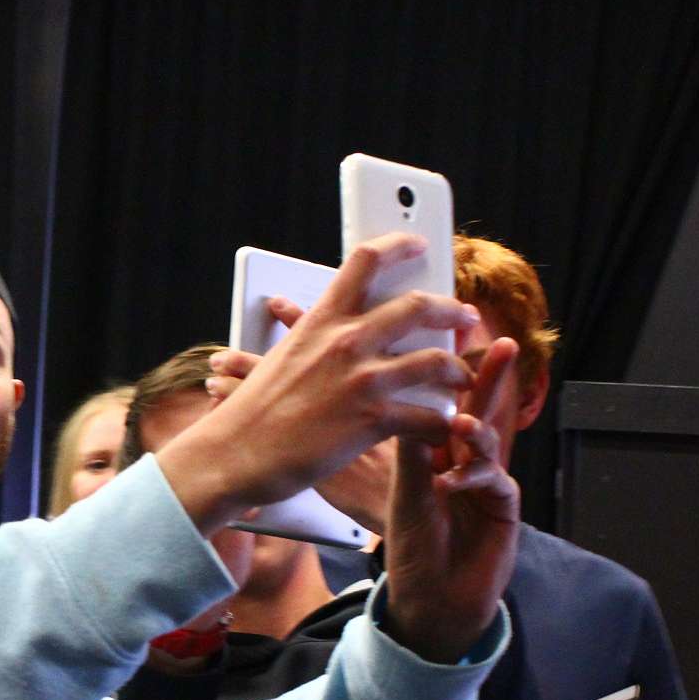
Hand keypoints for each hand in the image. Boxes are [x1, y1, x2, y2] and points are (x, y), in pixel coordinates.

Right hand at [169, 234, 476, 530]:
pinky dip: (441, 423)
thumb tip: (336, 329)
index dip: (400, 245)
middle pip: (417, 306)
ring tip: (462, 379)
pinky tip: (442, 426)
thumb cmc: (253, 412)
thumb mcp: (282, 358)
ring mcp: (362, 380)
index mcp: (321, 321)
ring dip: (456, 370)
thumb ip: (316, 339)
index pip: (366, 260)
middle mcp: (346, 342)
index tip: (419, 245)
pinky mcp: (373, 420)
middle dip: (450, 310)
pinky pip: (428, 416)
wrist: (235, 454)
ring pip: (435, 361)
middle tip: (463, 317)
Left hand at [381, 337, 521, 661]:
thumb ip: (409, 447)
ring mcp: (489, 484)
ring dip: (476, 431)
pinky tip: (453, 481)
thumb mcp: (404, 490)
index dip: (450, 372)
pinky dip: (473, 479)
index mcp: (440, 452)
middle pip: (481, 410)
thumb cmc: (416, 543)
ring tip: (461, 424)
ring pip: (490, 444)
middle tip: (504, 343)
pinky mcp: (504, 511)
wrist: (432, 598)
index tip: (450, 337)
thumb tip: (399, 397)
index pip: (446, 403)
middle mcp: (468, 461)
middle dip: (491, 378)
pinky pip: (495, 484)